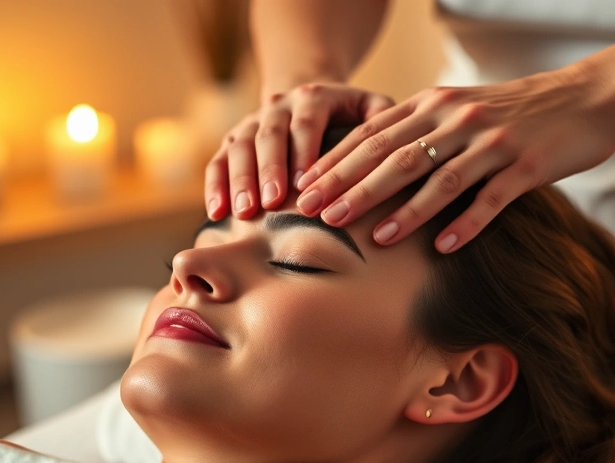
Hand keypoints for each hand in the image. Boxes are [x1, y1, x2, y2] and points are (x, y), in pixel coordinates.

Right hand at [204, 83, 394, 220]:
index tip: (304, 186)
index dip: (303, 153)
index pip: (306, 124)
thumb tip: (399, 141)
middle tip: (270, 203)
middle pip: (269, 137)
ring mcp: (250, 123)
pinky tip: (217, 213)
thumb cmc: (347, 115)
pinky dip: (215, 187)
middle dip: (268, 171)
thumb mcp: (369, 106)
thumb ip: (383, 118)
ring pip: (239, 149)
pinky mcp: (232, 141)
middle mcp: (277, 106)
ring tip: (244, 213)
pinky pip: (218, 161)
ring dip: (240, 181)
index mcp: (312, 97)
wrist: (307, 99)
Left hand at [294, 67, 614, 252]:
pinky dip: (468, 223)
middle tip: (317, 214)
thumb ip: (420, 127)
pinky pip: (492, 198)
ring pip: (439, 179)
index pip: (374, 133)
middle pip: (395, 156)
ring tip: (373, 238)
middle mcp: (458, 119)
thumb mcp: (461, 107)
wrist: (586, 98)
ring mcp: (493, 142)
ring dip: (403, 210)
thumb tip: (373, 160)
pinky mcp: (527, 165)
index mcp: (436, 103)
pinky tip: (446, 247)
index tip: (305, 187)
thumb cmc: (517, 110)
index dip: (337, 161)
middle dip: (352, 187)